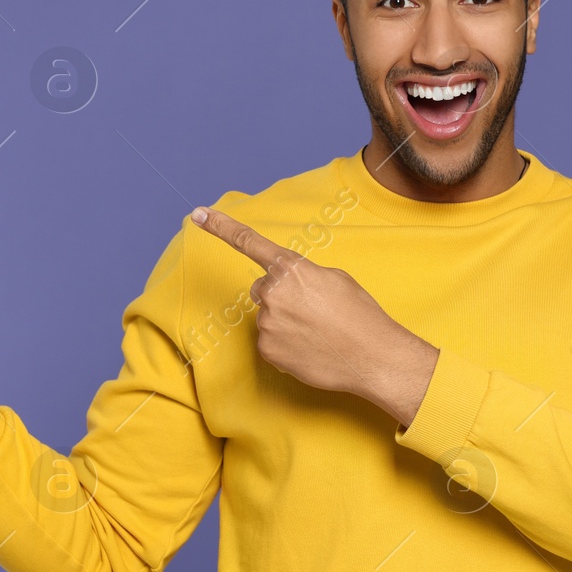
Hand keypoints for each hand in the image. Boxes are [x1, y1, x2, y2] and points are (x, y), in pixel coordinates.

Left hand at [189, 206, 438, 425]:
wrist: (374, 357)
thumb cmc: (360, 315)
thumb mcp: (335, 279)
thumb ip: (303, 275)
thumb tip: (287, 287)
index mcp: (291, 268)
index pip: (248, 242)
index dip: (220, 226)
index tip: (197, 214)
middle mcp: (273, 292)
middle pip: (262, 288)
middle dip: (280, 296)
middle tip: (313, 311)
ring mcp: (267, 323)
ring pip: (267, 316)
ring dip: (285, 322)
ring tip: (317, 332)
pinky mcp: (266, 350)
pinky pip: (268, 341)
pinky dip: (285, 345)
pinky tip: (309, 348)